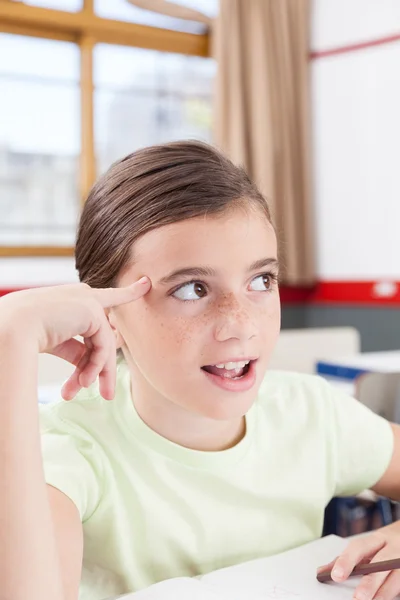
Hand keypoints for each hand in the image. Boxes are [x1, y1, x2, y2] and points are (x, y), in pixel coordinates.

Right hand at [0, 278, 150, 400]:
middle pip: (103, 335)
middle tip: (108, 394)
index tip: (146, 284)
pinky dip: (96, 365)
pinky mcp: (92, 310)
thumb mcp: (55, 342)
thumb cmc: (23, 334)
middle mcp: (82, 295)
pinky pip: (103, 346)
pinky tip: (84, 381)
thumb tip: (93, 368)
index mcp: (71, 299)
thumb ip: (76, 350)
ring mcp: (88, 300)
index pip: (105, 297)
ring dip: (98, 372)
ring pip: (104, 344)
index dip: (127, 293)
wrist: (10, 327)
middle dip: (104, 367)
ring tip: (93, 392)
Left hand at [318, 522, 399, 599]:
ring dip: (382, 594)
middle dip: (369, 583)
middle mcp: (393, 549)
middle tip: (358, 597)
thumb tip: (322, 571)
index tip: (336, 575)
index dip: (347, 561)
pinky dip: (392, 595)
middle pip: (381, 565)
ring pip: (395, 580)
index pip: (360, 547)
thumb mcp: (370, 546)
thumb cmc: (388, 544)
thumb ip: (347, 558)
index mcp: (379, 539)